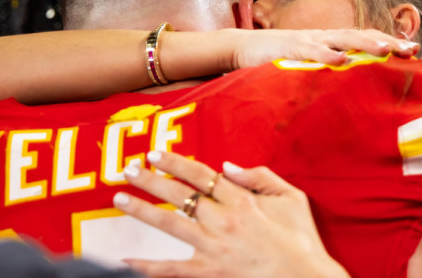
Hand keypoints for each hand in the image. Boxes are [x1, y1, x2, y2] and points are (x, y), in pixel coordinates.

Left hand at [113, 151, 349, 277]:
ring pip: (169, 224)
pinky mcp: (209, 273)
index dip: (175, 163)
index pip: (200, 174)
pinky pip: (171, 269)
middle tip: (128, 169)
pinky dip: (146, 267)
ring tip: (119, 198)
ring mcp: (213, 248)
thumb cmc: (302, 239)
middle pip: (179, 194)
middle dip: (150, 179)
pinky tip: (125, 262)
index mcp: (242, 200)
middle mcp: (223, 220)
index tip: (154, 155)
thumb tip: (227, 166)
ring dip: (142, 210)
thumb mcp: (291, 197)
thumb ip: (260, 176)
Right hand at [229, 28, 418, 69]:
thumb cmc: (276, 60)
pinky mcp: (288, 49)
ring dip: (365, 44)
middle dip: (387, 42)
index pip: (364, 38)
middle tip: (412, 50)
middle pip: (361, 36)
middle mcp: (323, 37)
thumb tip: (351, 88)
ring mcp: (307, 41)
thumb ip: (327, 73)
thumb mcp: (306, 66)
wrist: (241, 48)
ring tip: (386, 50)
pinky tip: (341, 60)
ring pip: (342, 39)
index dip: (389, 42)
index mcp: (329, 41)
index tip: (415, 51)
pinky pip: (311, 51)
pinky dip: (326, 55)